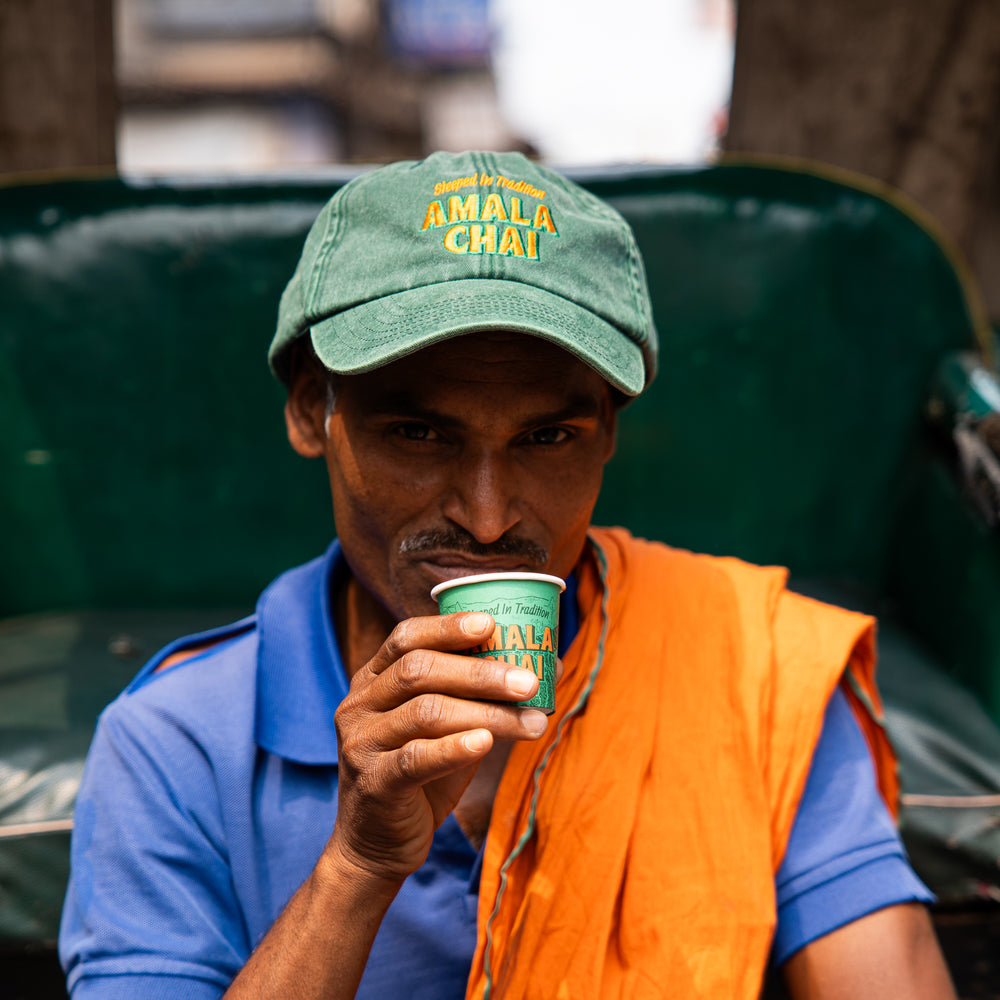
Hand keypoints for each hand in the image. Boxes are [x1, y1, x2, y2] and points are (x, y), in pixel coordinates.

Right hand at [327, 611, 547, 884]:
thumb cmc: (420, 777)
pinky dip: (454, 748)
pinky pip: (415, 759)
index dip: (448, 626)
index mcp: (374, 680)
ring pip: (426, 713)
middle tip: (529, 681)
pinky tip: (486, 742)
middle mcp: (360, 705)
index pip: (406, 638)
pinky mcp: (373, 783)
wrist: (376, 847)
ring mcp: (361, 743)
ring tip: (531, 721)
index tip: (491, 622)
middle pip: (420, 671)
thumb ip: (483, 697)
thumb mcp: (447, 729)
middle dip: (481, 672)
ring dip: (486, 713)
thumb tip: (552, 665)